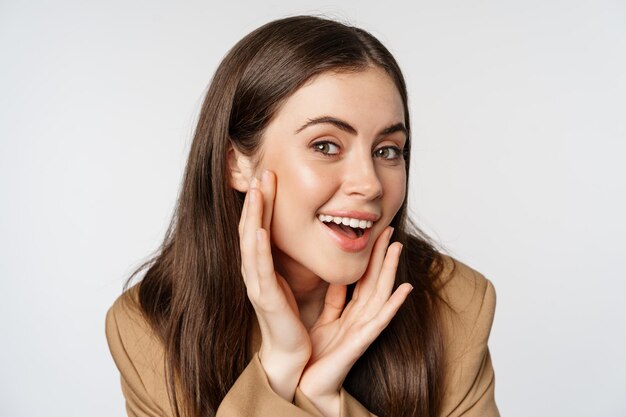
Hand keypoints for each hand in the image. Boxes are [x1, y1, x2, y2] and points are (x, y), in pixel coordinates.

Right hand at [239, 170, 310, 400]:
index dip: (265, 202)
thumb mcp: (296, 281)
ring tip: (257, 191)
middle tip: (262, 173)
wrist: (291, 354)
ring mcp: (256, 284)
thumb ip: (298, 260)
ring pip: (250, 242)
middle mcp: (255, 272)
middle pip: (252, 227)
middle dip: (257, 200)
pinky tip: (259, 229)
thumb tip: (313, 236)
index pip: (262, 227)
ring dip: (254, 215)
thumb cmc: (293, 319)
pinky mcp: (264, 297)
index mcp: (264, 267)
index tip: (270, 178)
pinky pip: (259, 267)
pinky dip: (257, 246)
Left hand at [297, 226, 412, 416]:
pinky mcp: (361, 343)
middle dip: (383, 256)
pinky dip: (394, 304)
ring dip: (390, 271)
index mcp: (351, 312)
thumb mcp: (326, 319)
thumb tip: (339, 274)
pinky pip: (380, 320)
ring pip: (380, 294)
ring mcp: (363, 330)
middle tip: (391, 230)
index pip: (364, 278)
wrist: (307, 382)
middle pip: (375, 281)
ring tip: (398, 248)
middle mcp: (361, 318)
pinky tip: (405, 290)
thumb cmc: (318, 354)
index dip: (371, 256)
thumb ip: (334, 299)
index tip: (377, 232)